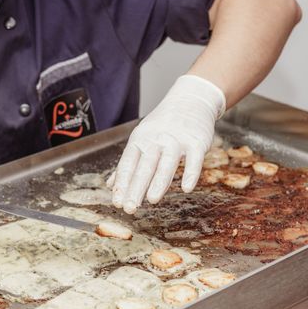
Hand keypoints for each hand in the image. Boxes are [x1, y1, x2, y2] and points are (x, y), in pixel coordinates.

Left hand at [110, 75, 225, 213]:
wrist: (191, 100)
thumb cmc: (163, 125)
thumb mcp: (142, 139)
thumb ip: (128, 164)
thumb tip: (111, 185)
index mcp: (140, 140)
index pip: (128, 164)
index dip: (122, 184)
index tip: (117, 203)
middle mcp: (156, 140)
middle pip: (144, 166)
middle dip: (136, 188)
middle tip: (130, 208)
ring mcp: (177, 141)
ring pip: (166, 163)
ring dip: (159, 181)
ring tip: (152, 200)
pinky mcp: (196, 142)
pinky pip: (194, 160)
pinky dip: (191, 173)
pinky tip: (186, 188)